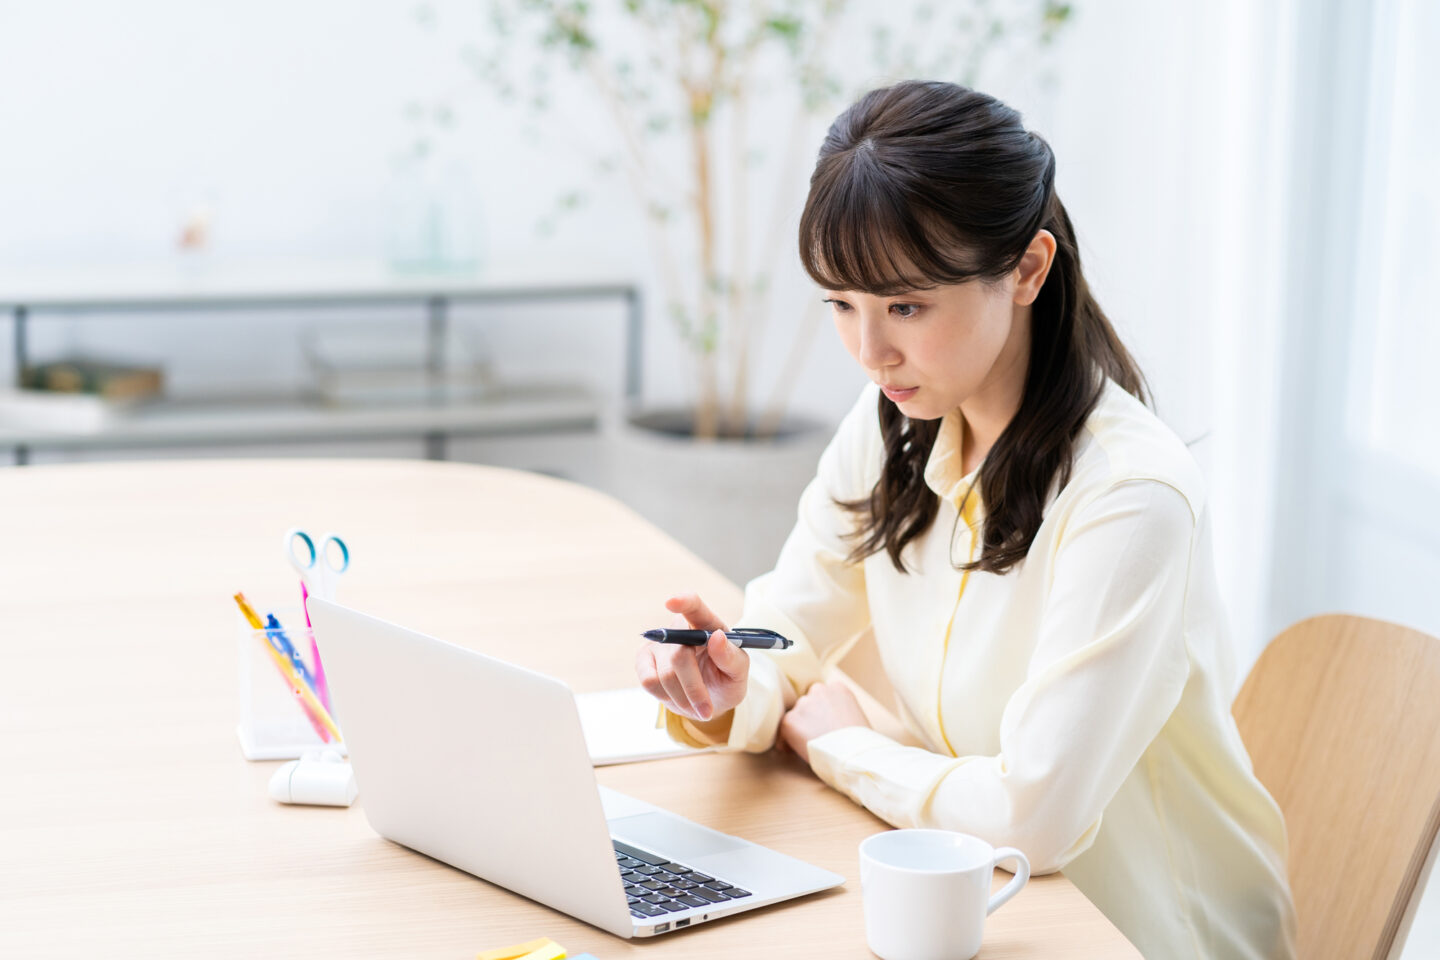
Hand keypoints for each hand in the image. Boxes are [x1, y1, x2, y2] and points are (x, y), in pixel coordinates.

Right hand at [635, 593, 748, 722]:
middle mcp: (681, 628)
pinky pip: (649, 682)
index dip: (683, 601)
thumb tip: (717, 637)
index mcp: (708, 624)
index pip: (695, 606)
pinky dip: (667, 698)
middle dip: (694, 688)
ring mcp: (659, 643)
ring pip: (664, 674)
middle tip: (707, 710)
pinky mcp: (643, 660)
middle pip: (680, 655)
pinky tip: (679, 697)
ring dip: (683, 698)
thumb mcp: (739, 674)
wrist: (709, 700)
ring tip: (698, 706)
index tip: (672, 602)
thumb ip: (732, 657)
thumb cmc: (726, 680)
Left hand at [779, 681, 870, 764]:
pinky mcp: (790, 720)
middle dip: (810, 718)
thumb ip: (840, 711)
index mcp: (837, 688)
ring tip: (807, 745)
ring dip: (799, 727)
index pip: (823, 696)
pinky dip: (786, 740)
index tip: (824, 724)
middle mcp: (818, 690)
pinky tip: (793, 751)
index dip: (822, 712)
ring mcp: (803, 704)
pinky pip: (783, 729)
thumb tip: (830, 721)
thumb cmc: (860, 742)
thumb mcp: (856, 716)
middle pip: (808, 703)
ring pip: (796, 715)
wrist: (852, 753)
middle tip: (815, 736)